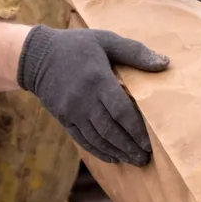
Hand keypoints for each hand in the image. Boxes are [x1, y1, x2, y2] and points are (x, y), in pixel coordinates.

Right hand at [17, 26, 168, 165]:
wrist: (35, 56)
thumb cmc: (76, 46)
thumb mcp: (105, 40)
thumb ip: (135, 52)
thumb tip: (165, 63)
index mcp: (98, 80)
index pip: (121, 111)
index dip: (136, 130)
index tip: (149, 143)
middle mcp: (85, 99)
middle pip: (111, 130)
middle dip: (130, 147)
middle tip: (145, 158)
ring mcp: (73, 111)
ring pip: (98, 138)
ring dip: (118, 152)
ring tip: (134, 160)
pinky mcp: (64, 119)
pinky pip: (84, 140)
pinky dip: (99, 151)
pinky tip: (113, 158)